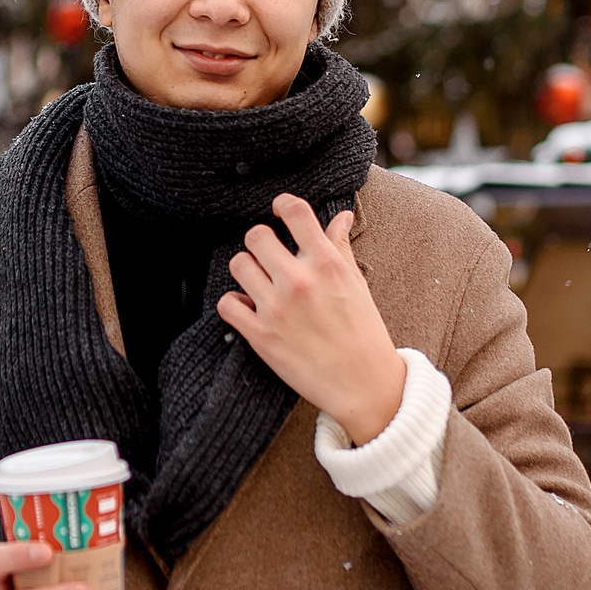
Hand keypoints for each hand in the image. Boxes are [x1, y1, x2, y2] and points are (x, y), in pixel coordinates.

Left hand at [217, 193, 405, 442]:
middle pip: (256, 236)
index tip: (280, 210)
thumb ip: (340, 247)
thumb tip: (339, 217)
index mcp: (326, 264)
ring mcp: (277, 309)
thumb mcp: (356, 284)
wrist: (364, 384)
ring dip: (246, 270)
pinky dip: (234, 304)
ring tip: (259, 281)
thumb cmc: (363, 332)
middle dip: (262, 243)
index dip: (283, 204)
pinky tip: (248, 307)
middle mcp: (299, 282)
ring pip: (238, 264)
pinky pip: (227, 304)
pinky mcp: (260, 336)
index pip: (295, 212)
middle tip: (270, 256)